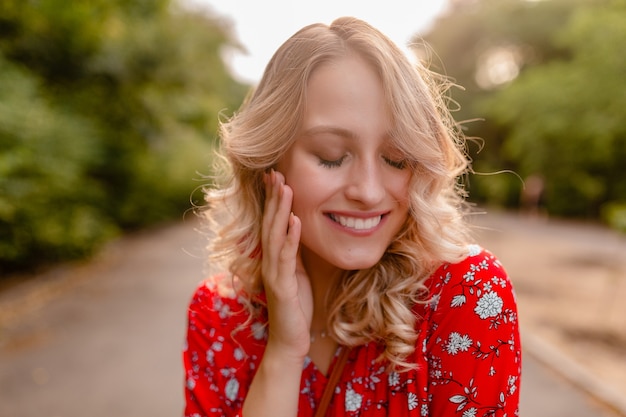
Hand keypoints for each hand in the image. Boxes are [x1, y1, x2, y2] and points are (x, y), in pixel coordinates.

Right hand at [261, 169, 312, 360]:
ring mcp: (273, 273)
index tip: (277, 175)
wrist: (291, 340)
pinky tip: (294, 220)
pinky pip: (286, 258)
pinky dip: (290, 238)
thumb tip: (299, 228)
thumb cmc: (296, 307)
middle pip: (269, 223)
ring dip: (280, 210)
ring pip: (275, 236)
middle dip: (273, 197)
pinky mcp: (281, 287)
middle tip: (276, 171)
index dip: (273, 200)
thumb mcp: (297, 273)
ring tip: (285, 187)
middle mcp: (269, 261)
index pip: (271, 223)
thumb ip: (294, 252)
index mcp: (274, 257)